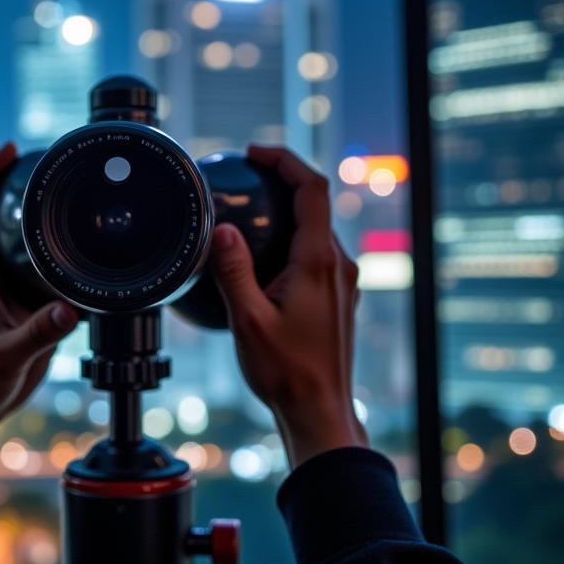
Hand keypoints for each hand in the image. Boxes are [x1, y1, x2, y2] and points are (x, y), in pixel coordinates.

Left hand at [0, 141, 79, 444]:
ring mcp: (12, 282)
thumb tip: (69, 310)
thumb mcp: (7, 356)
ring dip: (41, 206)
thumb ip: (37, 334)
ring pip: (23, 232)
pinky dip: (62, 241)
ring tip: (70, 182)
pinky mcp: (31, 299)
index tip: (11, 149)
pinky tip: (85, 238)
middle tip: (48, 154)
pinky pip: (46, 259)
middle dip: (17, 176)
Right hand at [208, 143, 367, 469]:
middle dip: (281, 180)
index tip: (254, 152)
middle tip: (243, 176)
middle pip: (315, 203)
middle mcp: (337, 265)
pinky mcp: (337, 296)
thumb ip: (233, 272)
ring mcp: (342, 281)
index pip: (311, 188)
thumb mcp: (248, 321)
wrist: (320, 412)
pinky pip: (315, 253)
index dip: (284, 160)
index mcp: (319, 262)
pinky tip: (260, 257)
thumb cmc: (286, 372)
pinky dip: (289, 239)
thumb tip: (221, 230)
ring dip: (285, 211)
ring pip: (315, 229)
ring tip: (248, 210)